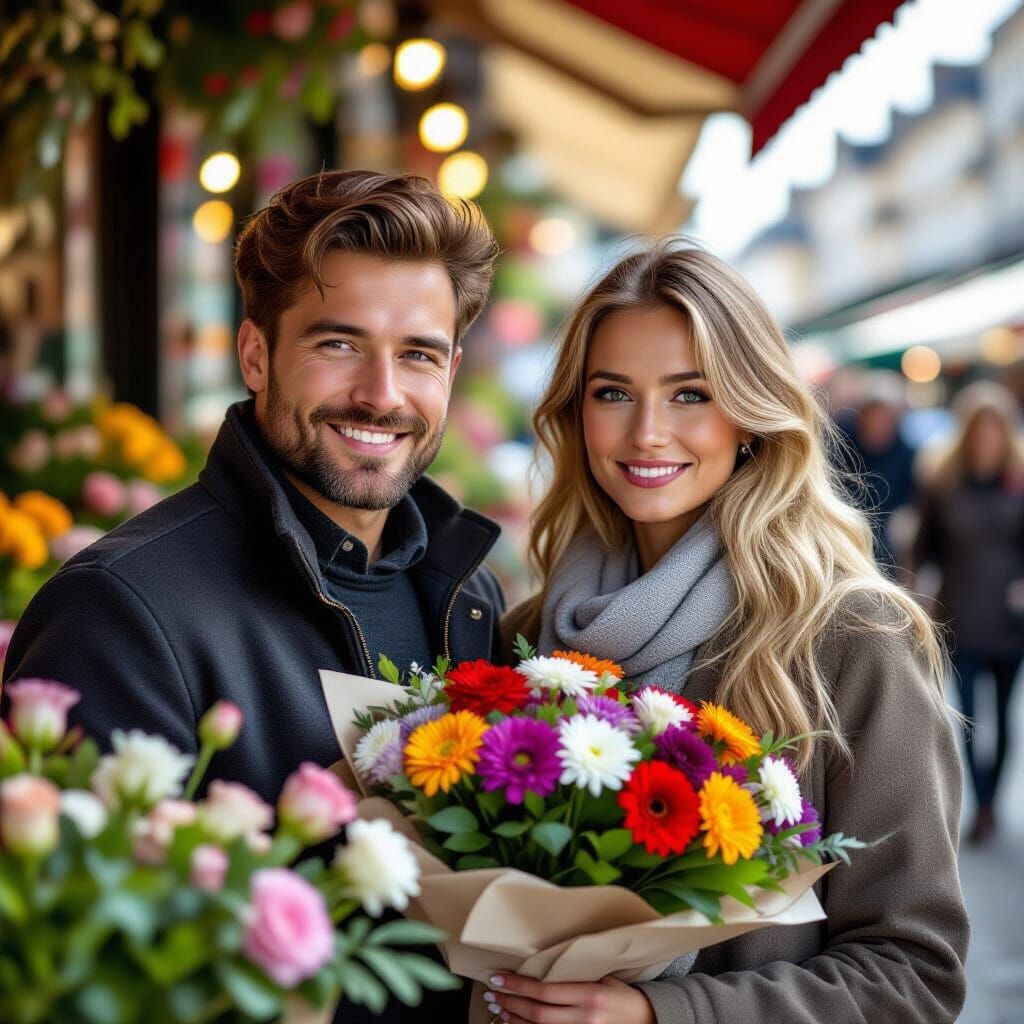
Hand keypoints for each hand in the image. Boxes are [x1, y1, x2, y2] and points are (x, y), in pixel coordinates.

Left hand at [482, 972, 655, 1023]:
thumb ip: (574, 974)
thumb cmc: (621, 994)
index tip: (498, 977)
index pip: (545, 991)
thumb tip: (540, 963)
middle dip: (510, 1003)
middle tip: (492, 993)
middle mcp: (586, 1019)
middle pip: (538, 1014)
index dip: (518, 986)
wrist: (647, 1019)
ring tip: (498, 1009)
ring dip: (514, 1021)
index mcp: (591, 995)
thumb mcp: (602, 977)